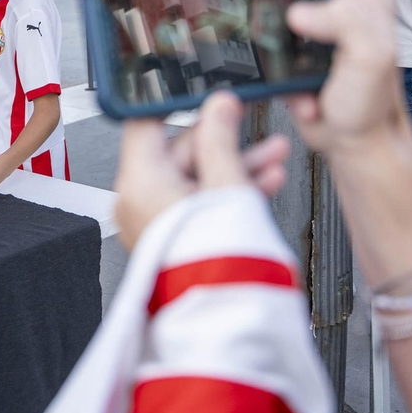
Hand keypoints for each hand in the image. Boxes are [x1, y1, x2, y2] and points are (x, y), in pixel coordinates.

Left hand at [113, 91, 290, 249]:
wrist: (225, 313)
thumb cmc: (218, 258)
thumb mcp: (227, 183)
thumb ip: (221, 139)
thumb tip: (218, 105)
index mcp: (139, 181)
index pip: (146, 124)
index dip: (178, 106)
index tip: (208, 99)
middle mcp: (137, 201)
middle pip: (178, 153)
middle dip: (223, 142)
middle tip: (256, 129)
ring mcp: (153, 222)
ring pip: (193, 179)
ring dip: (233, 165)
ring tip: (274, 156)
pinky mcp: (172, 239)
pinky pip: (194, 203)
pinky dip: (223, 192)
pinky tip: (262, 182)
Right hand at [260, 0, 411, 160]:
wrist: (357, 145)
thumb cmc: (374, 104)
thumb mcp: (371, 55)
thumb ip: (344, 23)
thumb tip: (300, 13)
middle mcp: (340, 6)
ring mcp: (316, 29)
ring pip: (278, 2)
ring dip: (267, 21)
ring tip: (268, 39)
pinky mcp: (295, 53)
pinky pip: (268, 43)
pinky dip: (270, 63)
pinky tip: (292, 87)